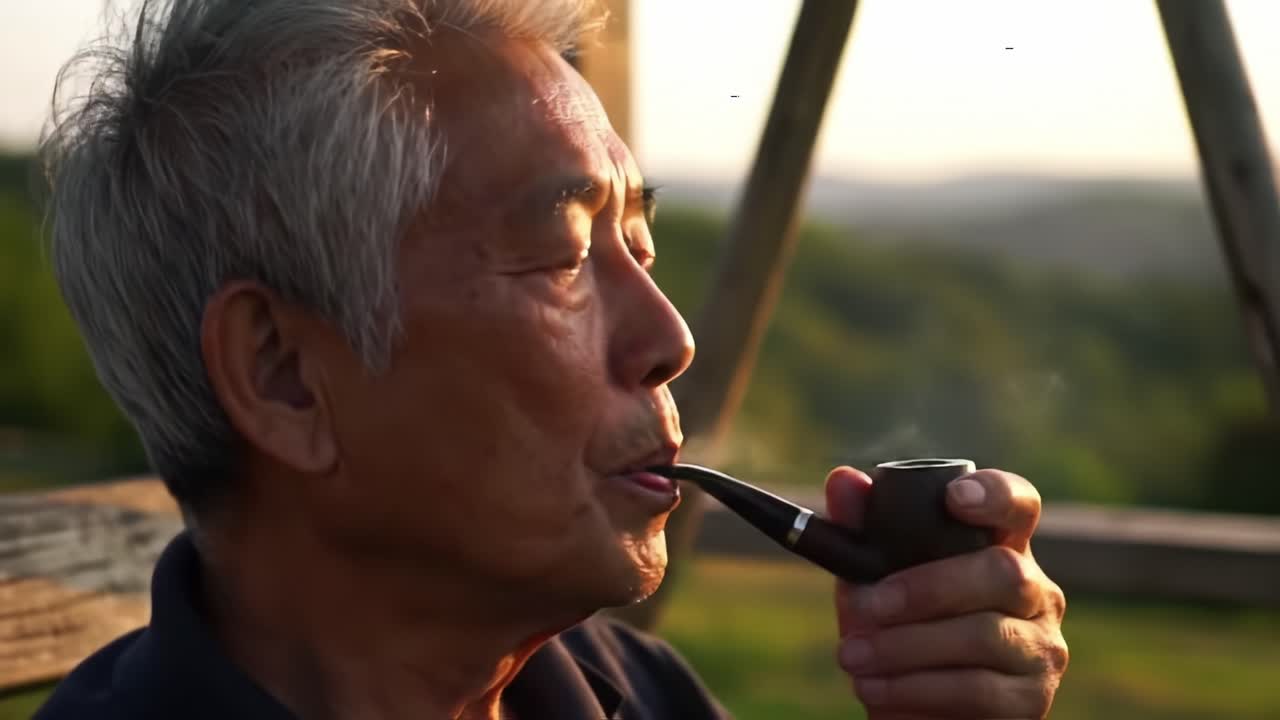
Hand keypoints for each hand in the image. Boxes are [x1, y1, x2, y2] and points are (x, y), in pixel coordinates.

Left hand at [827, 466, 1068, 718]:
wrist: (910, 707)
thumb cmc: (896, 630)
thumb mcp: (870, 580)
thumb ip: (859, 530)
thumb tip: (843, 478)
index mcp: (999, 547)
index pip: (1019, 505)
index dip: (996, 494)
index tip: (954, 499)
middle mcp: (1035, 591)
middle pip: (1003, 572)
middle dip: (925, 588)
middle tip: (864, 605)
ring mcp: (1041, 646)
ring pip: (984, 635)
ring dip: (906, 646)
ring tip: (852, 656)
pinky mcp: (1032, 700)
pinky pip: (978, 690)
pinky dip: (916, 688)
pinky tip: (874, 688)